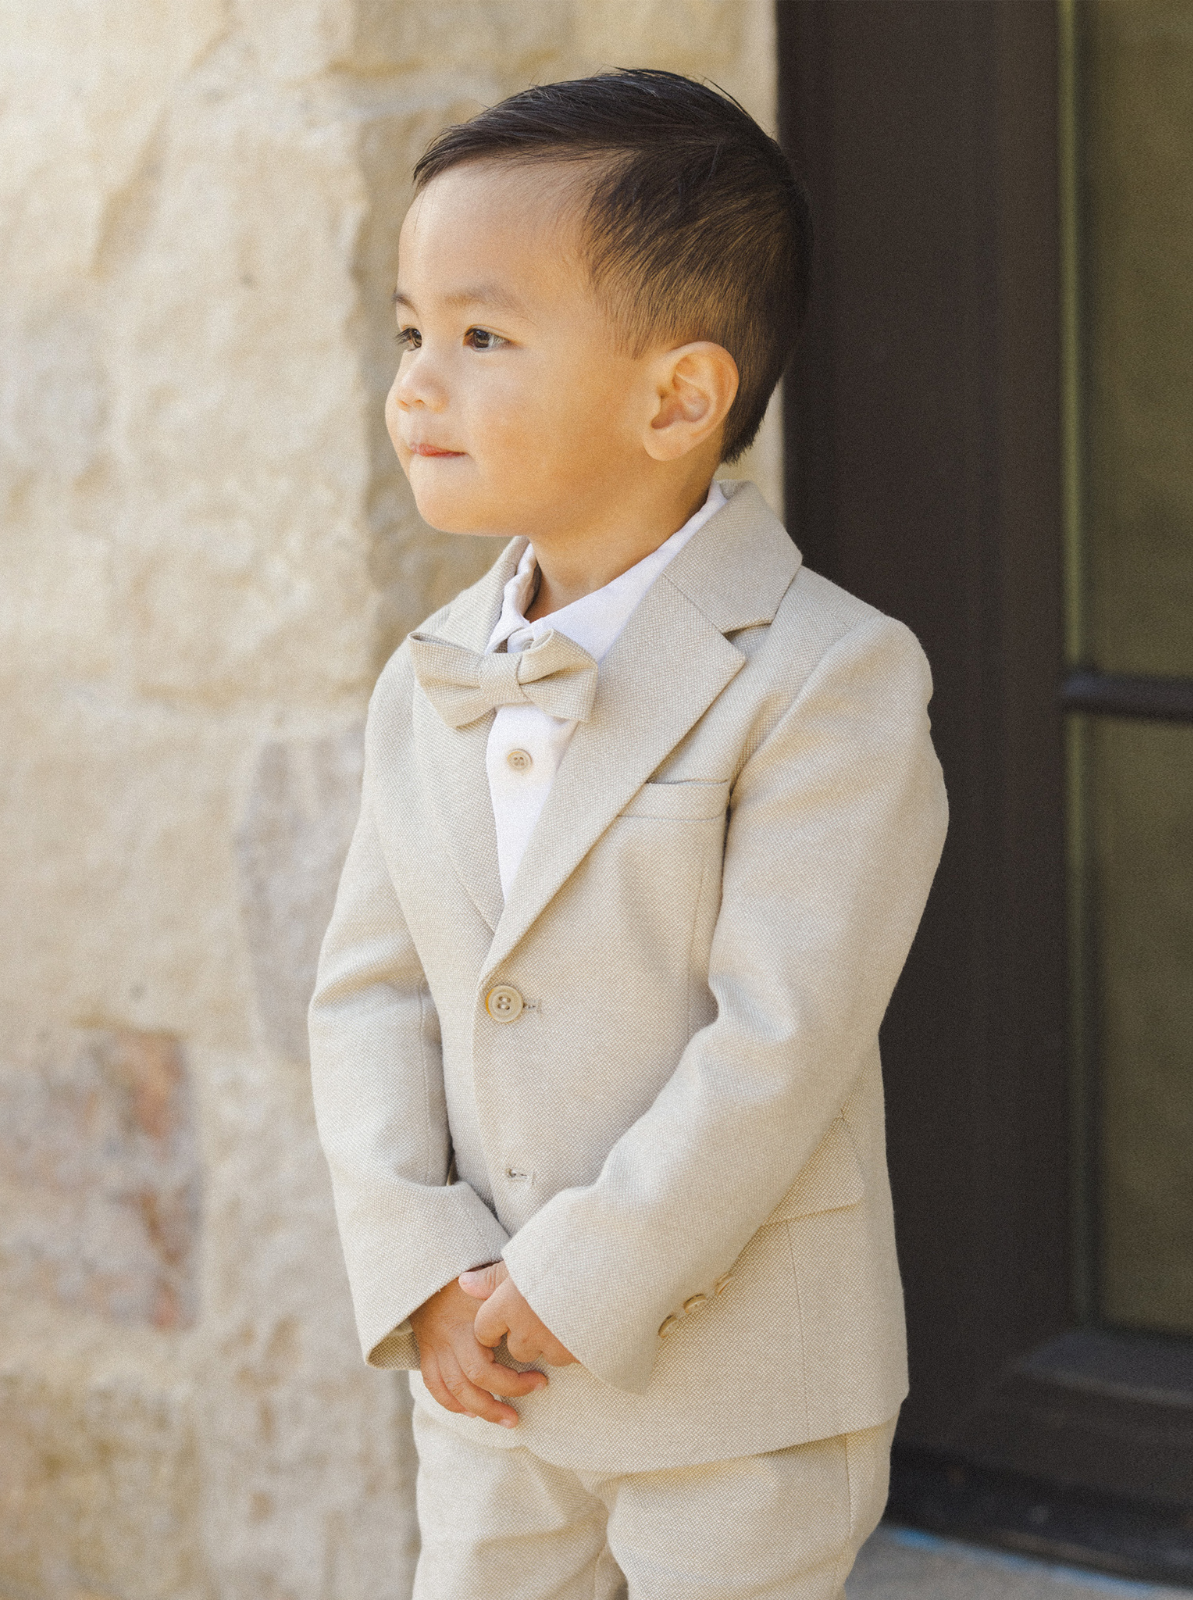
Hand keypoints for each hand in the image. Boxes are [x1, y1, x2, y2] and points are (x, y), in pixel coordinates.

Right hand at [408, 1276, 546, 1426]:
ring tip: (508, 1419)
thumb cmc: (469, 1272)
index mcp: (469, 1322)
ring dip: (482, 1410)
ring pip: (454, 1390)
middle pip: (472, 1383)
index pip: (486, 1368)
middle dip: (501, 1400)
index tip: (541, 1380)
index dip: (516, 1381)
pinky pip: (434, 1385)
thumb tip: (534, 1290)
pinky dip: (452, 1403)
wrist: (429, 1266)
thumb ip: (508, 1289)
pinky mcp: (426, 1351)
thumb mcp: (492, 1276)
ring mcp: (436, 1346)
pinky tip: (471, 1412)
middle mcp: (450, 1338)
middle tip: (528, 1403)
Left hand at [458, 1260, 577, 1367]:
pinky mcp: (580, 1355)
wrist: (615, 1262)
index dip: (493, 1325)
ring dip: (551, 1342)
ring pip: (544, 1355)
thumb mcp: (526, 1256)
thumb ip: (494, 1276)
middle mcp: (528, 1330)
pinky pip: (570, 1358)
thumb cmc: (565, 1252)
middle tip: (544, 1309)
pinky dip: (574, 1346)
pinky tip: (585, 1321)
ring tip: (567, 1312)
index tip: (504, 1318)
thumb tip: (464, 1283)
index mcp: (509, 1304)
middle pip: (515, 1349)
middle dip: (526, 1336)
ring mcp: (554, 1345)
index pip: (484, 1330)